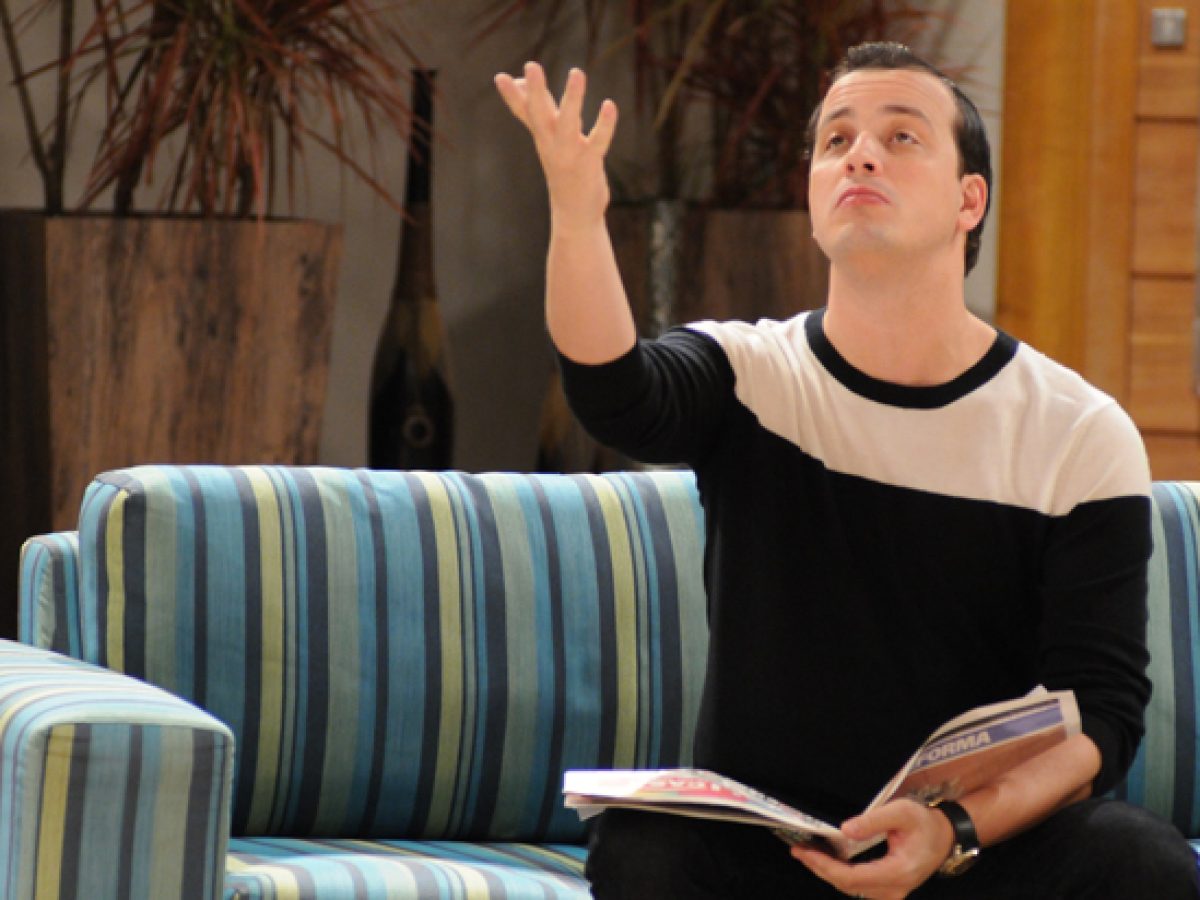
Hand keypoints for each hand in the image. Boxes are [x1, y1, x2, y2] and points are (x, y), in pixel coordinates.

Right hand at [494, 62, 617, 229]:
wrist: (574, 215)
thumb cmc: (563, 172)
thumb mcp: (548, 140)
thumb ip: (538, 110)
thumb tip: (522, 84)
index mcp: (542, 137)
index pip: (524, 113)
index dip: (512, 96)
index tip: (500, 77)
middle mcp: (552, 144)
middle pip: (539, 114)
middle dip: (535, 90)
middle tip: (531, 65)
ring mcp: (570, 153)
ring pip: (568, 122)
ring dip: (572, 98)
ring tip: (576, 72)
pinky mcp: (589, 162)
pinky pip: (598, 141)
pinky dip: (604, 124)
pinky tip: (609, 105)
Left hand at [791, 799, 954, 899]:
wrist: (945, 837)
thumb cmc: (925, 823)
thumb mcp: (902, 812)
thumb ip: (873, 821)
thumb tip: (844, 830)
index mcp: (898, 872)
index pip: (852, 878)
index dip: (825, 866)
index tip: (806, 852)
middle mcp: (894, 889)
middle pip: (848, 886)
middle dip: (820, 868)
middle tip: (798, 851)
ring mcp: (891, 893)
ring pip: (851, 889)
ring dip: (827, 872)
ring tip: (807, 854)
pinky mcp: (888, 889)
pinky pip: (858, 887)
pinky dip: (839, 875)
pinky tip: (826, 861)